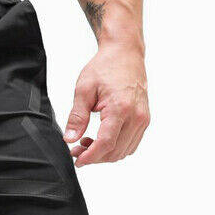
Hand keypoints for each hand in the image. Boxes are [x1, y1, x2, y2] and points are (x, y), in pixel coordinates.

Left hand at [63, 43, 148, 166]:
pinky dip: (115, 148)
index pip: (106, 143)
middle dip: (94, 156)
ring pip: (123, 151)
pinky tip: (102, 139)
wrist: (125, 53)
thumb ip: (77, 117)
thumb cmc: (106, 67)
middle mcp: (136, 116)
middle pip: (114, 151)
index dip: (90, 156)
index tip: (77, 160)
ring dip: (104, 154)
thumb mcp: (84, 90)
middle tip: (76, 150)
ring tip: (87, 143)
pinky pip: (130, 144)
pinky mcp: (144, 119)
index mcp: (121, 108)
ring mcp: (143, 119)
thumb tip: (69, 139)